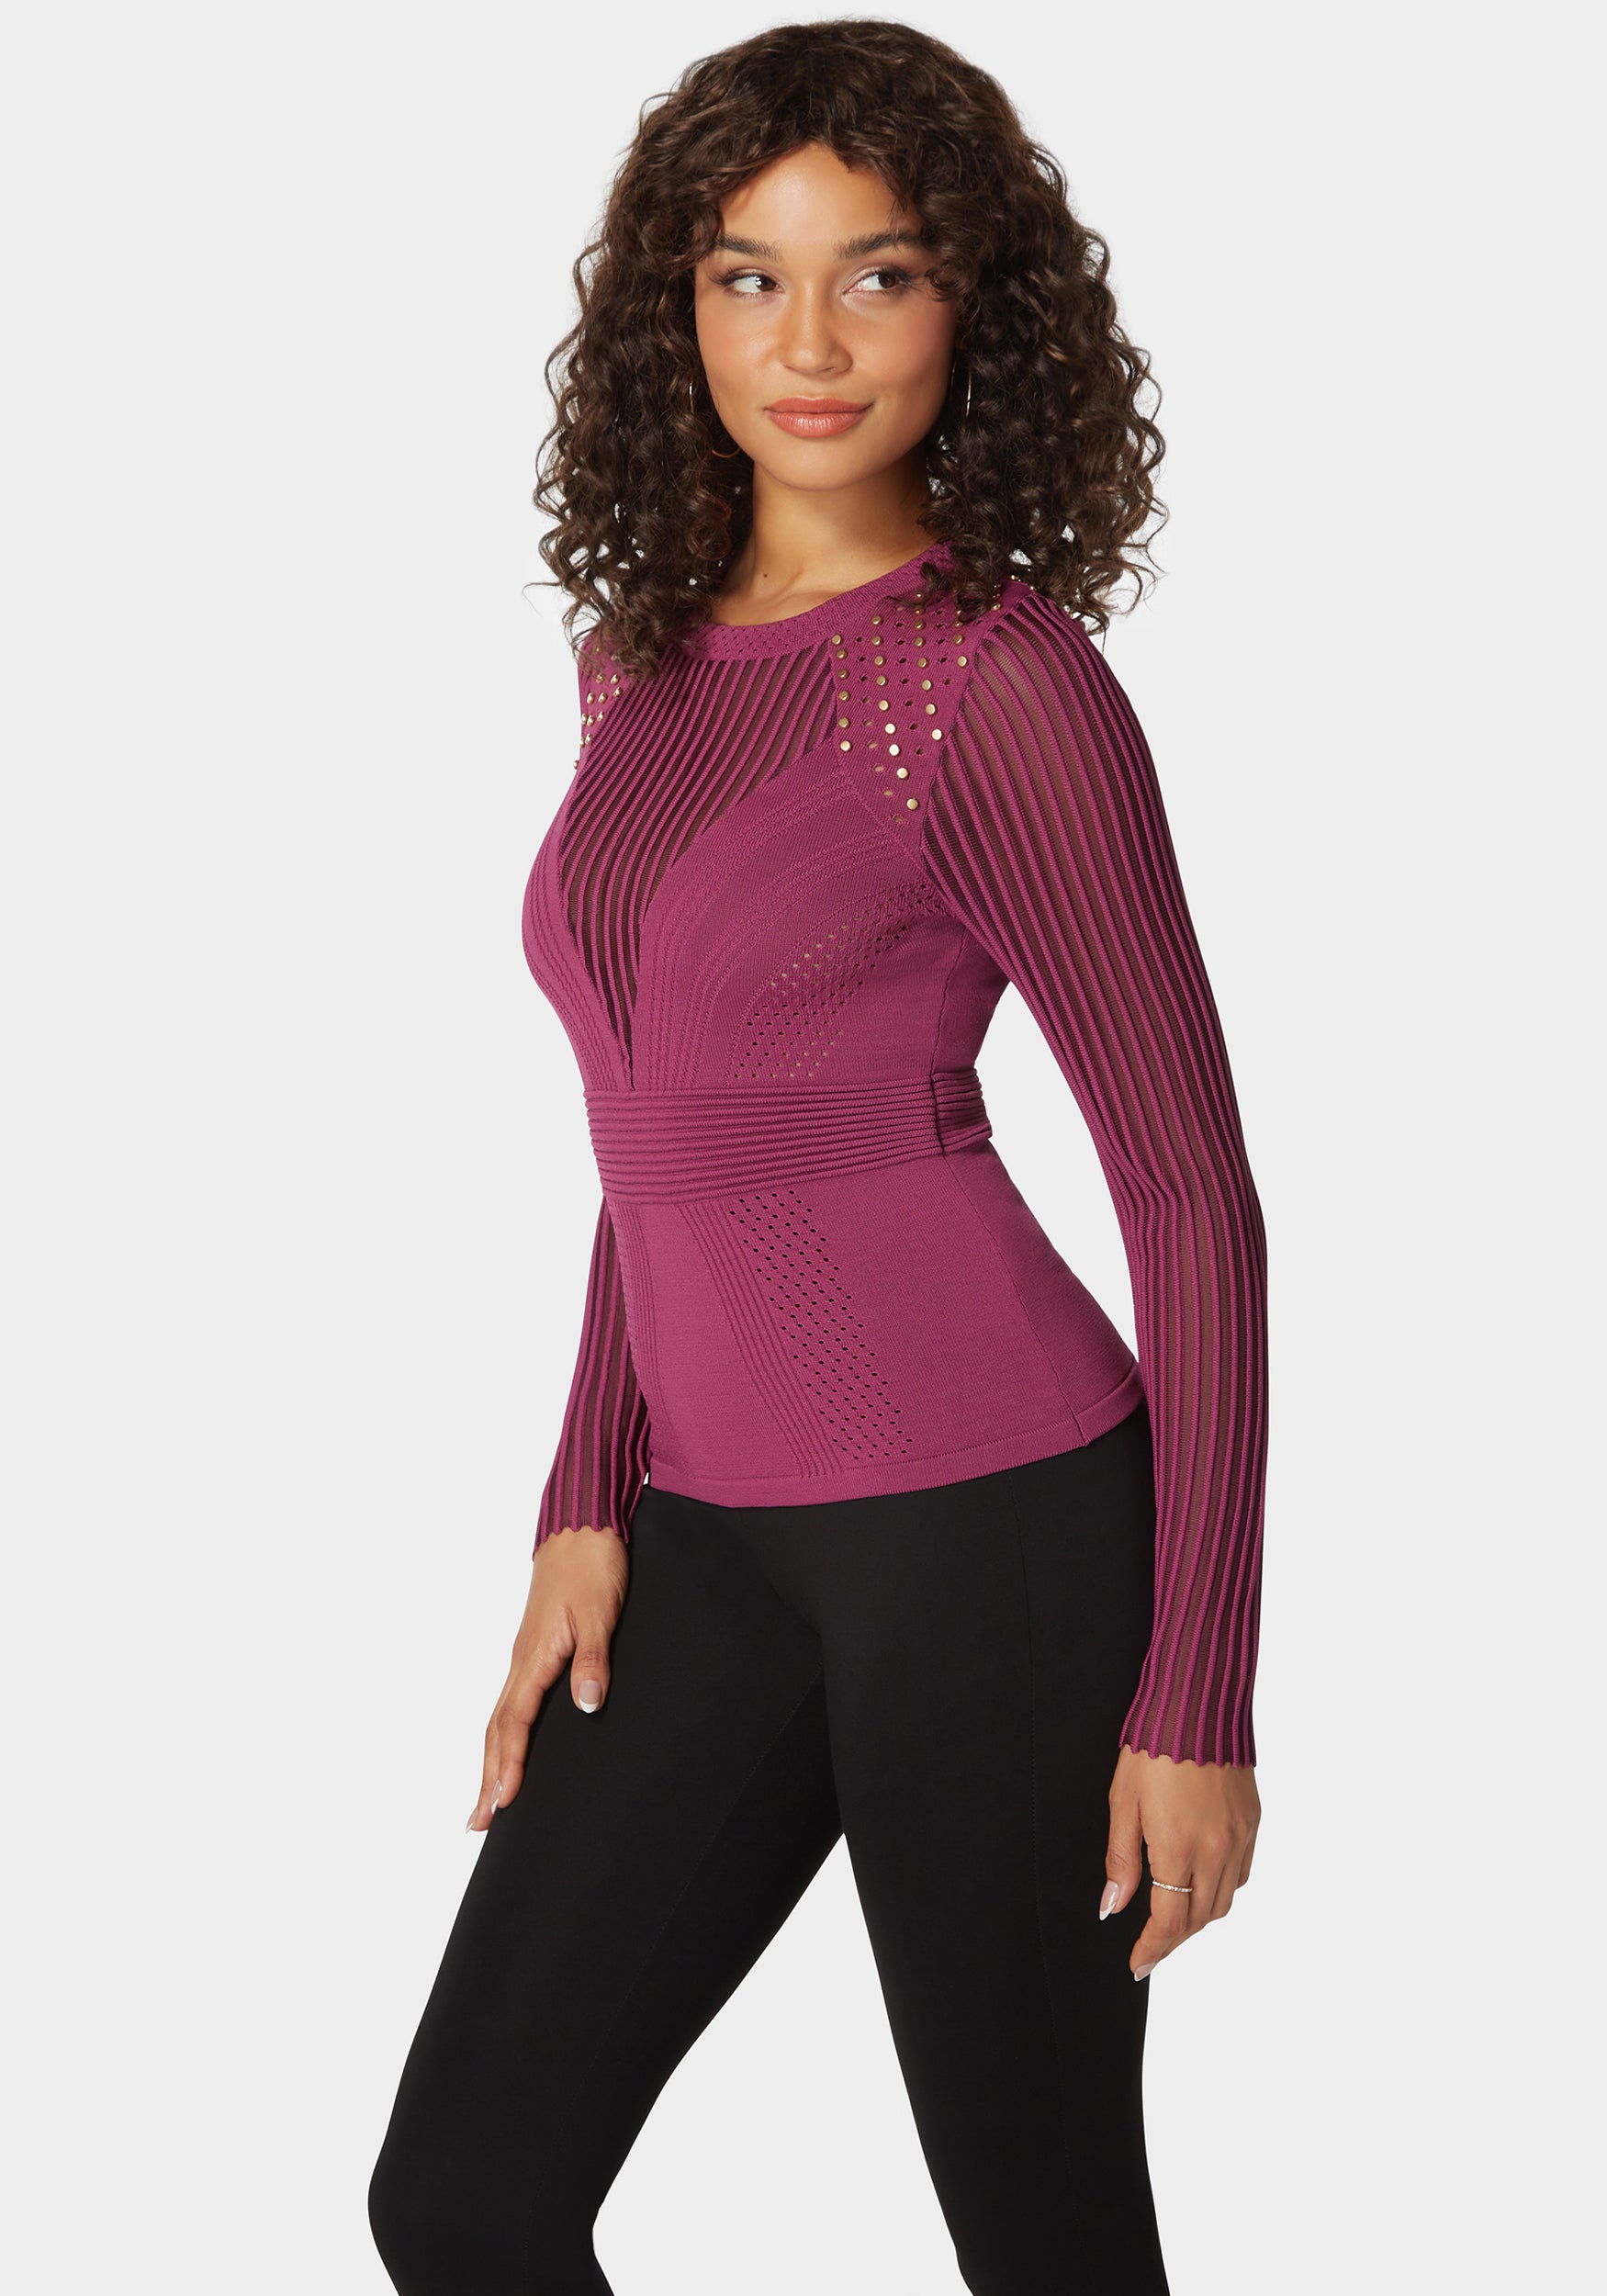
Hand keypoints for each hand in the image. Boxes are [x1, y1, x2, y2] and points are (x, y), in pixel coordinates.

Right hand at [465, 1526, 629, 1830]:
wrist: (582, 1523)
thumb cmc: (592, 1563)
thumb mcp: (601, 1612)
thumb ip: (594, 1660)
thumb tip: (588, 1707)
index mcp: (535, 1654)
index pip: (516, 1721)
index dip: (510, 1764)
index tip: (503, 1804)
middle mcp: (522, 1659)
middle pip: (497, 1728)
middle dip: (489, 1776)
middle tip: (478, 1822)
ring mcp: (525, 1653)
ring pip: (500, 1717)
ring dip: (492, 1759)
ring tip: (486, 1798)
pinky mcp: (534, 1646)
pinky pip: (512, 1700)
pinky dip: (505, 1732)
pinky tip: (509, 1745)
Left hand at [1101, 1746, 1259, 1977]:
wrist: (1198, 1702)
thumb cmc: (1152, 1746)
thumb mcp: (1123, 1802)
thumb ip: (1121, 1861)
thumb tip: (1113, 1908)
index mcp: (1179, 1847)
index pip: (1170, 1921)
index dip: (1152, 1948)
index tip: (1137, 1963)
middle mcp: (1217, 1849)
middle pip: (1199, 1918)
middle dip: (1174, 1939)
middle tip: (1150, 1948)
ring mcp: (1240, 1836)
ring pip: (1225, 1901)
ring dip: (1199, 1918)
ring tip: (1174, 1921)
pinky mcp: (1253, 1821)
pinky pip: (1243, 1873)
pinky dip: (1223, 1890)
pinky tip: (1203, 1885)